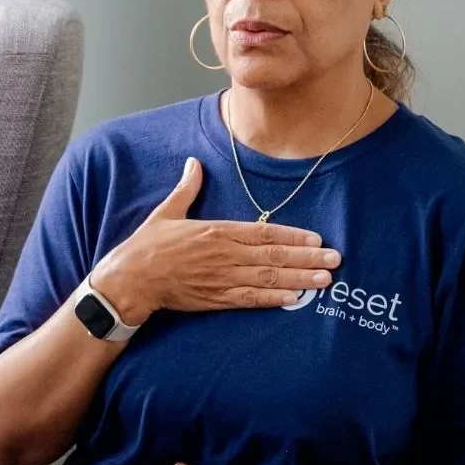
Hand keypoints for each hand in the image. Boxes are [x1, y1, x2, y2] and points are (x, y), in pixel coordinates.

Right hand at [91, 157, 341, 325]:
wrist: (130, 280)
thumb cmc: (146, 246)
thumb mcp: (167, 212)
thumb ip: (187, 188)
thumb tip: (193, 164)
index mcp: (216, 230)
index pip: (263, 232)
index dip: (292, 235)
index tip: (317, 237)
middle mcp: (224, 254)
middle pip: (274, 255)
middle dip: (307, 258)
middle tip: (335, 260)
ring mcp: (221, 278)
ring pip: (268, 278)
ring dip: (299, 279)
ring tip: (325, 280)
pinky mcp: (215, 299)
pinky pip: (250, 299)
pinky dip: (273, 300)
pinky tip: (294, 299)